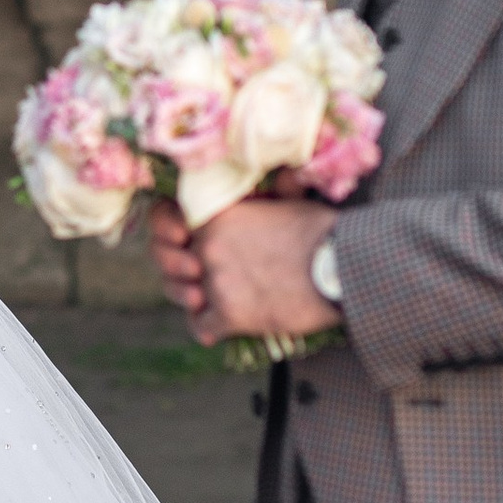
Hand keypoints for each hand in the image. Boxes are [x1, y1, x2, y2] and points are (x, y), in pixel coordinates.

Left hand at [152, 193, 343, 351]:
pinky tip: (220, 327)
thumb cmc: (321, 232)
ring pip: (182, 296)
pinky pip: (200, 326)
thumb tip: (284, 174)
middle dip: (181, 272)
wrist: (339, 267)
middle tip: (198, 281)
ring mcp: (216, 280)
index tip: (179, 244)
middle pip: (171, 263)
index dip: (166, 235)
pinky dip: (209, 329)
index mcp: (217, 214)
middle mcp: (208, 245)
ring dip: (193, 301)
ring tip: (208, 302)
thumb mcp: (288, 202)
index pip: (163, 222)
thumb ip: (267, 196)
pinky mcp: (229, 313)